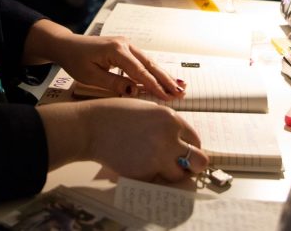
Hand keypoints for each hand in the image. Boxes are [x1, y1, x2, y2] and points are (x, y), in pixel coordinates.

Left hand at [24, 20, 183, 100]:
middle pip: (150, 64)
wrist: (68, 46)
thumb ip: (113, 83)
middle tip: (180, 93)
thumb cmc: (76, 60)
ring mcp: (127, 44)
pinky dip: (155, 71)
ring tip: (179, 88)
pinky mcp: (126, 48)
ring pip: (149, 62)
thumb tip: (134, 91)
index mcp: (116, 49)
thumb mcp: (91, 76)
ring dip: (164, 76)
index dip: (153, 85)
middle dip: (166, 80)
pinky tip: (165, 79)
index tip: (166, 97)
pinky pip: (143, 61)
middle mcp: (125, 44)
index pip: (139, 71)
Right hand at [38, 99, 208, 181]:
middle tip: (182, 165)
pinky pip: (156, 180)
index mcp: (171, 120)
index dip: (190, 147)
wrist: (92, 127)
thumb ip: (166, 124)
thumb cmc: (116, 115)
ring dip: (171, 173)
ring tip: (156, 166)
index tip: (183, 151)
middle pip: (199, 160)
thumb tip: (179, 139)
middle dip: (193, 164)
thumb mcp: (148, 109)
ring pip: (180, 175)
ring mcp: (158, 158)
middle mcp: (169, 139)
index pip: (195, 139)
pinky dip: (150, 176)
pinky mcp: (145, 173)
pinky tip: (137, 164)